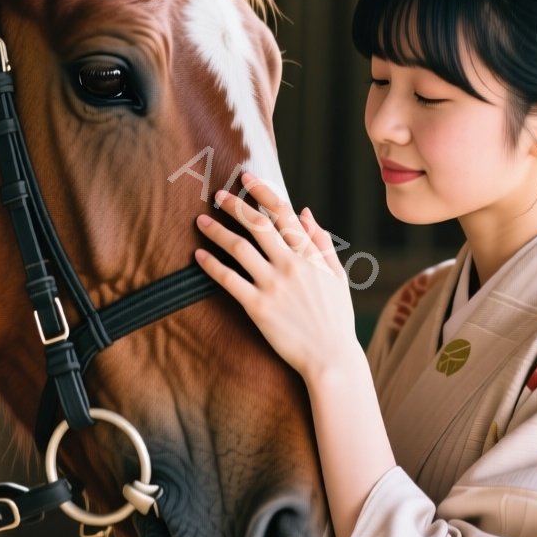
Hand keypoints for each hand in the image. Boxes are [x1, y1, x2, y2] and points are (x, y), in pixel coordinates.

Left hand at [193, 171, 358, 381]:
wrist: (331, 358)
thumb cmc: (335, 319)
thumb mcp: (337, 276)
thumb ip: (320, 243)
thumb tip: (304, 212)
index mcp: (309, 255)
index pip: (283, 213)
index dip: (263, 192)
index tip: (246, 178)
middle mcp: (290, 265)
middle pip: (257, 224)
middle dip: (234, 205)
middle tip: (217, 194)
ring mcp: (273, 285)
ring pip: (239, 247)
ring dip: (217, 230)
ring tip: (201, 220)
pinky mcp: (257, 307)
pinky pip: (228, 280)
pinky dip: (211, 265)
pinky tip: (199, 255)